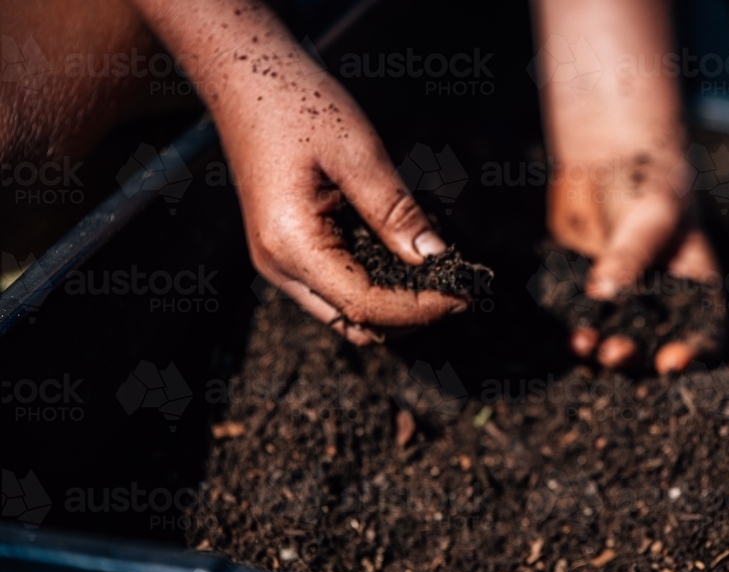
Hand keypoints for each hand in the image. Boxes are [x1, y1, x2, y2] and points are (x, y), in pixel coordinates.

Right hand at [128, 0, 465, 344]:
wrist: (244, 73)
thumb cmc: (295, 102)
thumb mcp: (357, 153)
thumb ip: (396, 211)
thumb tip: (436, 258)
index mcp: (291, 244)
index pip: (366, 306)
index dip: (420, 309)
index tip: (465, 295)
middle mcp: (278, 265)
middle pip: (355, 322)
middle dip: (409, 316)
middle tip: (458, 289)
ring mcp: (279, 261)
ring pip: (346, 311)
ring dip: (394, 304)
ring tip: (439, 275)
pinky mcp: (288, 249)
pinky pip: (338, 286)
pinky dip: (376, 284)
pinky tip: (409, 258)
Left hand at [534, 0, 723, 372]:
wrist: (603, 159)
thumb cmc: (646, 180)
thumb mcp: (650, 213)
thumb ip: (631, 253)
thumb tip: (603, 293)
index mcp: (695, 286)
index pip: (706, 330)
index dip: (695, 353)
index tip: (672, 364)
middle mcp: (662, 302)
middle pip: (656, 342)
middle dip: (638, 354)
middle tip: (617, 353)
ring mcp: (624, 301)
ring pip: (618, 337)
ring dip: (603, 348)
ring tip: (586, 346)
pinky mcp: (589, 295)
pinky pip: (586, 321)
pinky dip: (579, 331)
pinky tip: (571, 335)